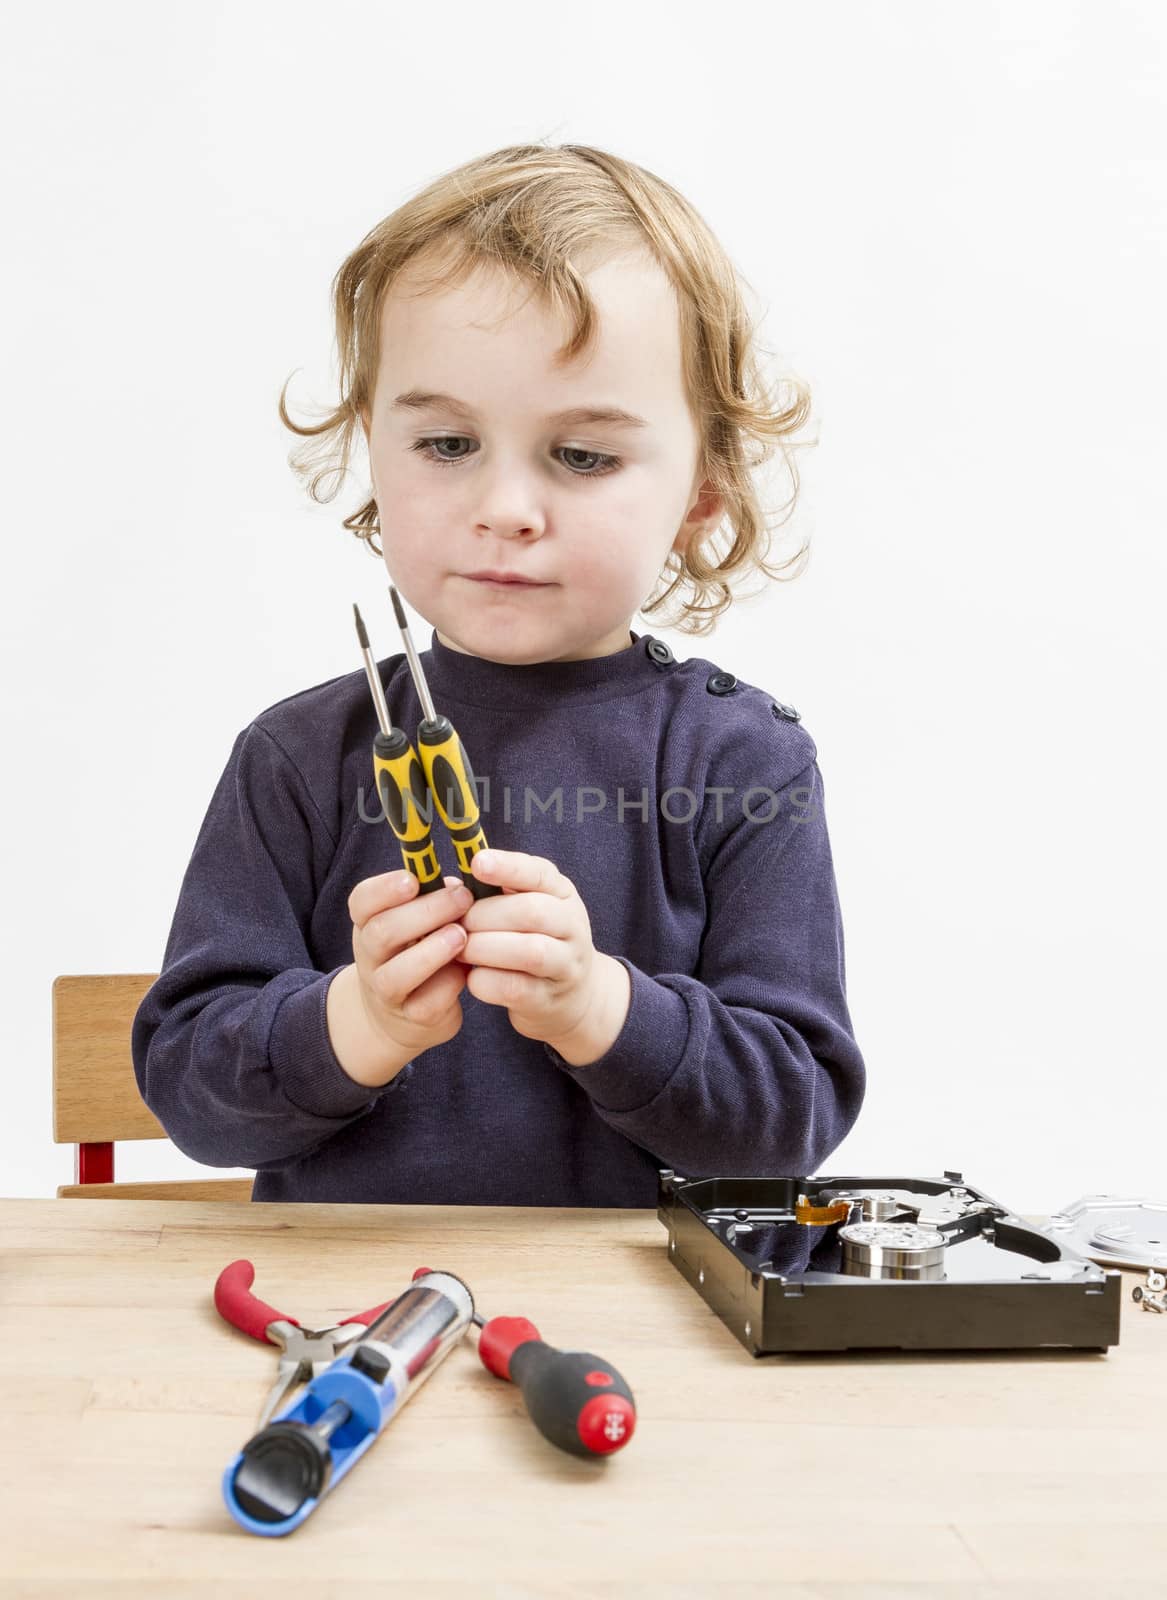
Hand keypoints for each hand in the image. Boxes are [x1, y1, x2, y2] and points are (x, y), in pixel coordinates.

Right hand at [330, 871, 472, 1084]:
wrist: (400, 1015)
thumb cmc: (417, 951)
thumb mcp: (416, 921)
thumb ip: (434, 899)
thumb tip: (461, 884)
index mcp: (369, 922)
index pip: (362, 901)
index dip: (384, 889)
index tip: (413, 879)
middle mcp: (370, 956)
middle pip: (381, 932)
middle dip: (425, 912)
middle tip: (462, 898)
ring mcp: (386, 990)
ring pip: (397, 974)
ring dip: (432, 951)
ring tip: (462, 935)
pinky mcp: (412, 1017)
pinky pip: (427, 1003)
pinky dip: (449, 985)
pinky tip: (467, 971)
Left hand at [454, 849, 630, 1063]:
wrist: (572, 996)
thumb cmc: (536, 940)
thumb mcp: (525, 908)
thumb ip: (493, 893)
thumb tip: (450, 886)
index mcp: (562, 894)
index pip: (540, 873)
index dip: (508, 867)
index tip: (476, 863)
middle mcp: (572, 926)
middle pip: (532, 912)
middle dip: (486, 915)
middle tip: (459, 922)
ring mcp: (566, 965)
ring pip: (529, 952)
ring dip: (485, 948)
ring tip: (461, 949)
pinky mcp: (549, 999)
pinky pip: (515, 989)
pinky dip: (486, 981)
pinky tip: (471, 976)